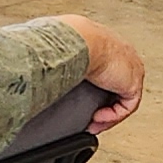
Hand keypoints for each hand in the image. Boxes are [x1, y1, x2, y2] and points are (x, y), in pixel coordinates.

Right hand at [52, 14, 143, 131]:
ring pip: (121, 98)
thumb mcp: (56, 46)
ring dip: (107, 114)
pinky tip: (96, 119)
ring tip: (90, 122)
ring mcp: (130, 69)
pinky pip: (126, 107)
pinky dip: (112, 116)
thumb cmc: (64, 39)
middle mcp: (121, 55)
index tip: (80, 98)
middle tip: (87, 116)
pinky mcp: (133, 83)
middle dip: (101, 103)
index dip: (93, 89)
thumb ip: (50, 54)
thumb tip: (29, 56)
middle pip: (115, 86)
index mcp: (104, 42)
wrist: (77, 42)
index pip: (105, 70)